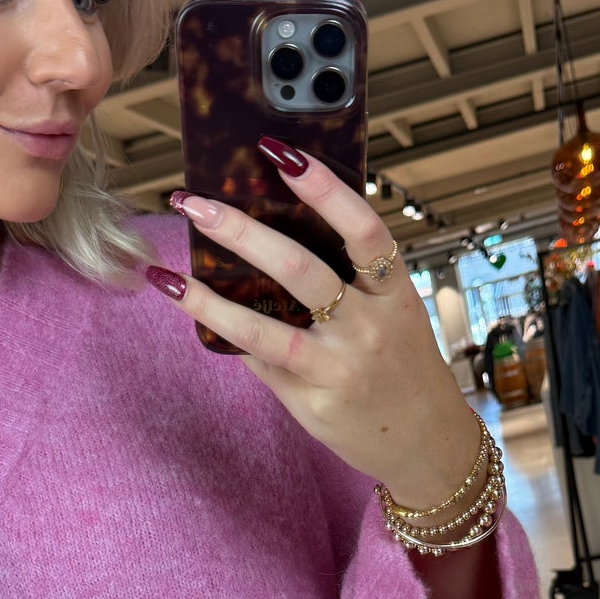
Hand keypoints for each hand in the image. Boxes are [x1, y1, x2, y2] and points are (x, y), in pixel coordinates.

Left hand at [145, 138, 481, 509]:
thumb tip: (273, 240)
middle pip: (300, 269)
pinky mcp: (313, 401)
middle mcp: (369, 327)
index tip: (281, 153)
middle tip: (195, 203)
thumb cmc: (405, 369)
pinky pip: (261, 362)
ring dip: (210, 298)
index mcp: (395, 293)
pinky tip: (195, 313)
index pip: (363, 229)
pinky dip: (228, 336)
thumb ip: (349, 282)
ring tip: (169, 275)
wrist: (430, 445)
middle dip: (241, 231)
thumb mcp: (395, 316)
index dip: (324, 188)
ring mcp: (338, 367)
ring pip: (265, 328)